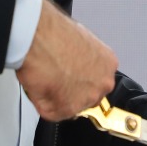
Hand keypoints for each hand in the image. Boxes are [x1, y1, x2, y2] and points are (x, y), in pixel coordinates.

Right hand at [15, 0, 117, 120]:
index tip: (70, 75)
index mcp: (108, 64)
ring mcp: (86, 99)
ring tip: (46, 76)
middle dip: (71, 90)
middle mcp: (103, 83)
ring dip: (56, 96)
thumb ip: (86, 59)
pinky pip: (51, 112)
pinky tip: (40, 83)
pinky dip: (41, 101)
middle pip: (86, 95)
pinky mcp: (67, 109)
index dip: (79, 79)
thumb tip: (77, 64)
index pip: (96, 80)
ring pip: (69, 105)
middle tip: (55, 76)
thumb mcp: (81, 40)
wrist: (38, 37)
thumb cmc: (54, 33)